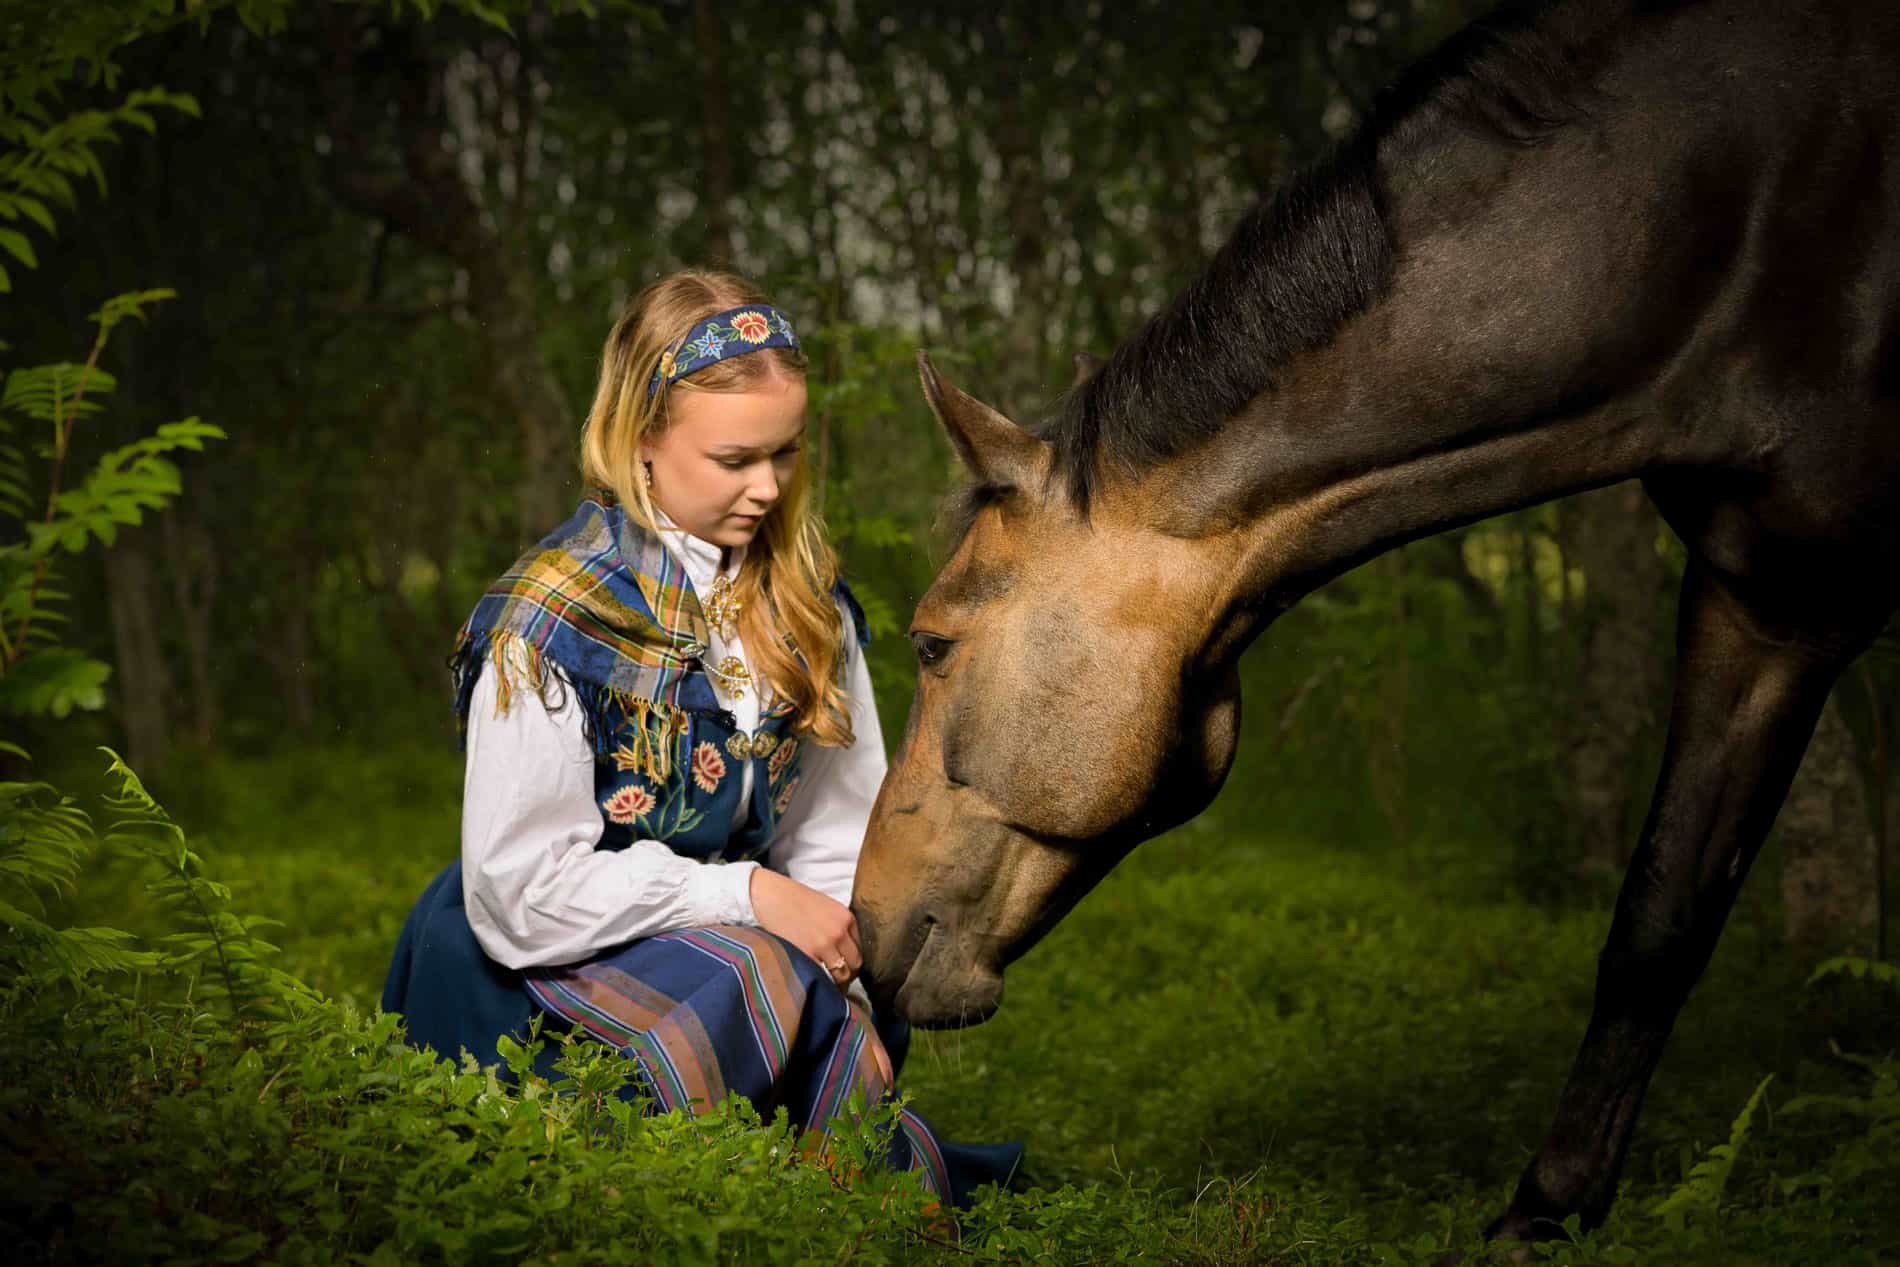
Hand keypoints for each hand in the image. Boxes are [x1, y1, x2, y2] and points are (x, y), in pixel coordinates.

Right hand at [749, 868, 860, 985]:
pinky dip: (820, 980)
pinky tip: (814, 978)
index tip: (844, 967)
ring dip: (835, 981)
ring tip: (826, 982)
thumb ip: (840, 927)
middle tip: (837, 978)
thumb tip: (845, 953)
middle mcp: (839, 932)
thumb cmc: (795, 900)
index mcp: (846, 918)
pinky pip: (822, 977)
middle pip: (854, 965)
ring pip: (841, 976)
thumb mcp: (827, 908)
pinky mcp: (806, 955)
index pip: (860, 950)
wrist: (771, 895)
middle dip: (847, 973)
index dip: (851, 961)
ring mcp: (823, 945)